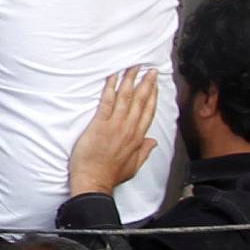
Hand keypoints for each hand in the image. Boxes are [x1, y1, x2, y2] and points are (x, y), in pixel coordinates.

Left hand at [68, 68, 159, 194]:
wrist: (94, 182)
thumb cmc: (110, 176)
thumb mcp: (133, 166)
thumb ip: (144, 151)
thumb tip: (153, 142)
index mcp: (137, 138)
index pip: (148, 112)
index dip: (153, 96)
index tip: (155, 84)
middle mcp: (128, 129)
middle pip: (141, 101)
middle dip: (146, 83)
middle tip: (149, 69)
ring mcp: (114, 125)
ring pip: (126, 98)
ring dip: (130, 80)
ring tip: (133, 66)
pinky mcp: (99, 124)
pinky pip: (106, 102)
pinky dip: (110, 88)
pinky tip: (113, 77)